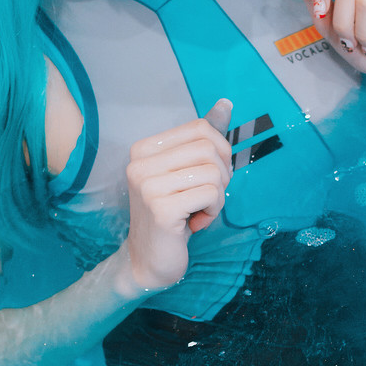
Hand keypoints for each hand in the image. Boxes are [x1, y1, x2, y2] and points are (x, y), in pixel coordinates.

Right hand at [116, 100, 232, 296]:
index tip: (208, 176)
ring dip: (217, 196)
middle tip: (207, 197)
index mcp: (144, 149)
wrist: (148, 261)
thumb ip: (204, 139)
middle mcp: (139, 164)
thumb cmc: (173, 214)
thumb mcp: (187, 172)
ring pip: (213, 172)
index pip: (201, 128)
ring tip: (199, 211)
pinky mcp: (161, 209)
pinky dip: (213, 211)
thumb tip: (225, 103)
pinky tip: (195, 223)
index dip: (219, 152)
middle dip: (221, 175)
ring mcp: (147, 186)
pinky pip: (211, 194)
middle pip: (209, 148)